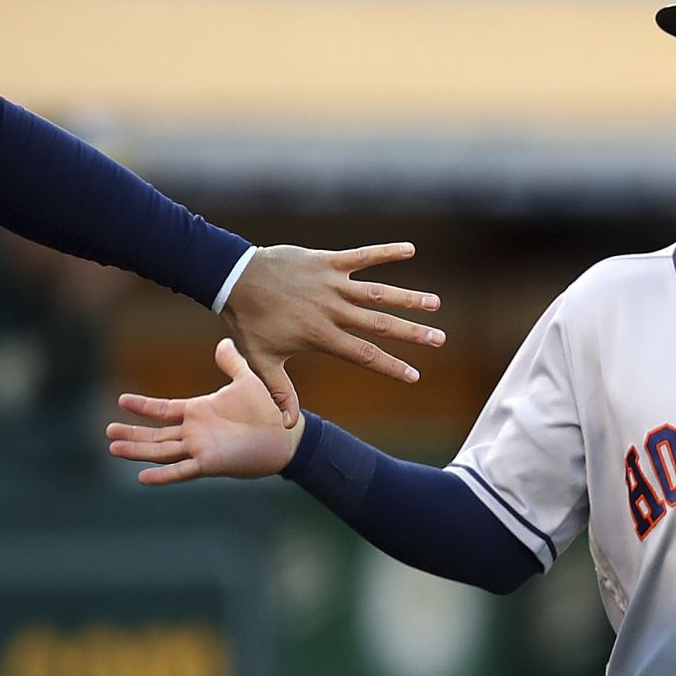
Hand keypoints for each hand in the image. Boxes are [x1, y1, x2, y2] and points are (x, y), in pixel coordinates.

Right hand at [107, 338, 305, 484]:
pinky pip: (182, 471)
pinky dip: (163, 476)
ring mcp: (200, 449)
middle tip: (107, 432)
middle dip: (131, 433)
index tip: (121, 401)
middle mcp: (195, 432)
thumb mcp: (247, 381)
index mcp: (199, 412)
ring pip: (162, 451)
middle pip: (156, 434)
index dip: (143, 407)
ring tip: (114, 448)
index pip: (164, 410)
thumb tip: (223, 342)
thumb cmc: (267, 411)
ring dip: (138, 451)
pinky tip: (142, 478)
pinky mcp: (211, 464)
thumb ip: (232, 363)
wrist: (286, 436)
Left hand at [221, 242, 442, 426]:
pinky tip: (410, 248)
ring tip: (435, 303)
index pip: (364, 355)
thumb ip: (280, 392)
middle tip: (440, 339)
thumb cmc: (249, 322)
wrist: (235, 279)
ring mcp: (332, 284)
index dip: (391, 366)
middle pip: (380, 324)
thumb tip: (288, 426)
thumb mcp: (262, 361)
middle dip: (413, 333)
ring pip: (378, 292)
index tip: (415, 375)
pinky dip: (385, 252)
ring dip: (408, 297)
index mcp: (322, 336)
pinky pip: (361, 255)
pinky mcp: (327, 262)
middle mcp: (333, 311)